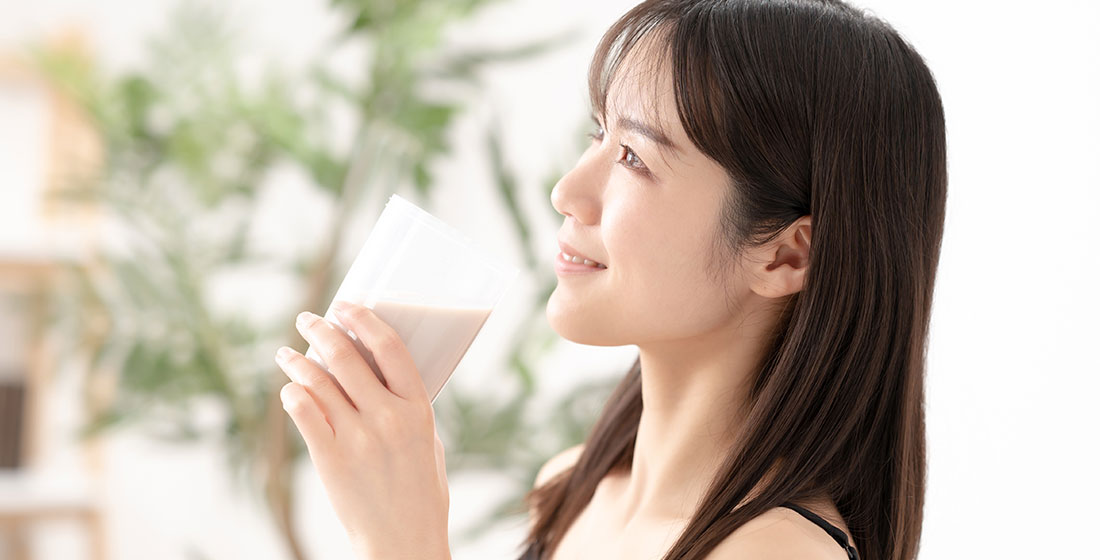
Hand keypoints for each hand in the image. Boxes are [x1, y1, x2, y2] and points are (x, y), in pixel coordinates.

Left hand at [275, 300, 450, 559]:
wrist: (404, 540)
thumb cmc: (421, 491)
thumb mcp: (428, 441)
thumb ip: (407, 406)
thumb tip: (379, 369)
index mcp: (419, 410)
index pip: (390, 349)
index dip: (366, 320)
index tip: (347, 305)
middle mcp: (388, 419)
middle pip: (347, 358)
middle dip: (322, 330)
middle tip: (308, 320)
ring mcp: (358, 439)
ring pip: (318, 382)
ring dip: (298, 361)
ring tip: (287, 353)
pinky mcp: (331, 459)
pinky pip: (304, 412)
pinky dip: (293, 394)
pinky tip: (290, 389)